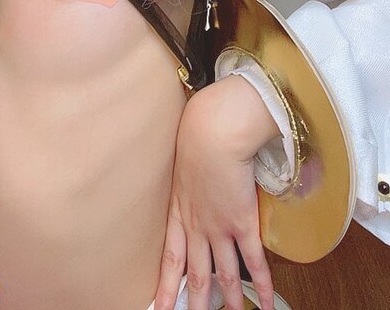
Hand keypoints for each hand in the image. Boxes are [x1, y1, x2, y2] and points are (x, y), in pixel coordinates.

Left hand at [154, 76, 278, 309]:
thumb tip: (196, 176)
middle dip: (194, 303)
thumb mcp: (183, 161)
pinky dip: (260, 285)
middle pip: (194, 274)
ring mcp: (219, 227)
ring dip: (227, 300)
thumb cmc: (198, 135)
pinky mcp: (242, 222)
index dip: (165, 286)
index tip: (160, 307)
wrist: (214, 131)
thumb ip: (189, 176)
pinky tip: (264, 303)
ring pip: (221, 274)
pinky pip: (252, 262)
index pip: (170, 258)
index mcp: (179, 211)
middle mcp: (196, 225)